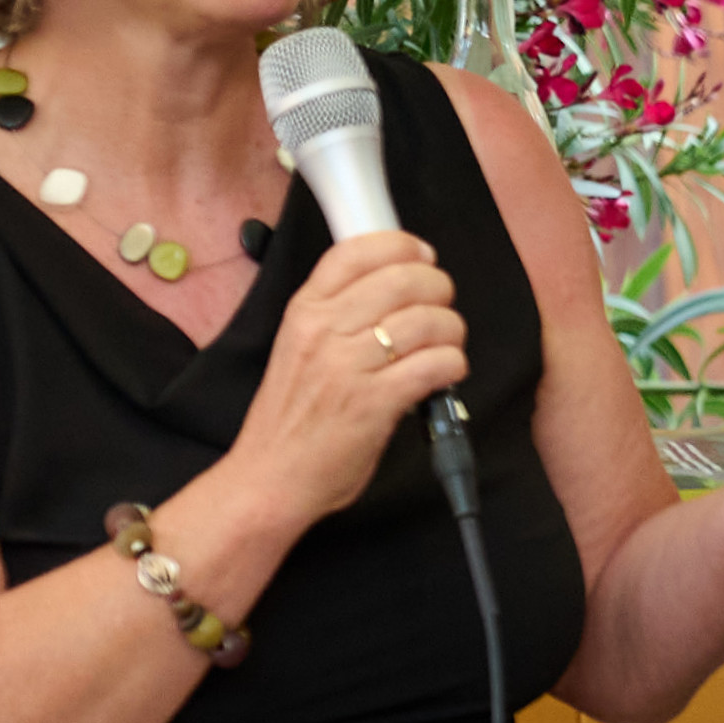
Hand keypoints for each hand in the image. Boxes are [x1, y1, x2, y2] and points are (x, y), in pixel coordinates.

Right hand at [234, 229, 470, 519]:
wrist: (271, 476)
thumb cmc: (292, 417)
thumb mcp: (299, 347)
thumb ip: (337, 315)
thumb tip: (394, 287)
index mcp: (304, 310)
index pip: (357, 251)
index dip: (402, 245)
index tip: (423, 256)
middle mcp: (324, 330)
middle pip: (404, 279)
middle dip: (439, 289)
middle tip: (441, 309)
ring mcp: (347, 365)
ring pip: (428, 320)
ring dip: (451, 332)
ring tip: (445, 347)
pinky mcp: (374, 402)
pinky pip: (435, 364)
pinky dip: (452, 366)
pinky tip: (444, 375)